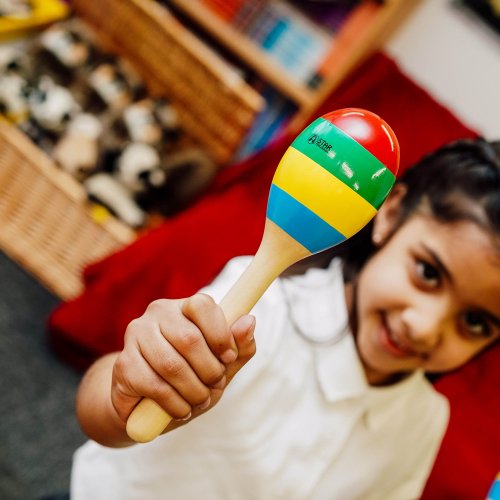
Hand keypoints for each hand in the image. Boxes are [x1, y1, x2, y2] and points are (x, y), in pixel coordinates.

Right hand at [111, 293, 255, 427]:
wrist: (147, 404)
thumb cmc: (190, 377)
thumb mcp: (221, 365)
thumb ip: (240, 346)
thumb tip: (249, 321)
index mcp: (184, 306)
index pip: (203, 304)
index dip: (221, 334)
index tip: (228, 359)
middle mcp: (157, 313)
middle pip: (189, 338)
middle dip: (209, 371)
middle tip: (214, 386)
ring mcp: (136, 335)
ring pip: (172, 365)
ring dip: (194, 392)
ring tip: (200, 401)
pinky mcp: (124, 364)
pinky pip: (154, 386)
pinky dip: (175, 404)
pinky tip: (181, 410)